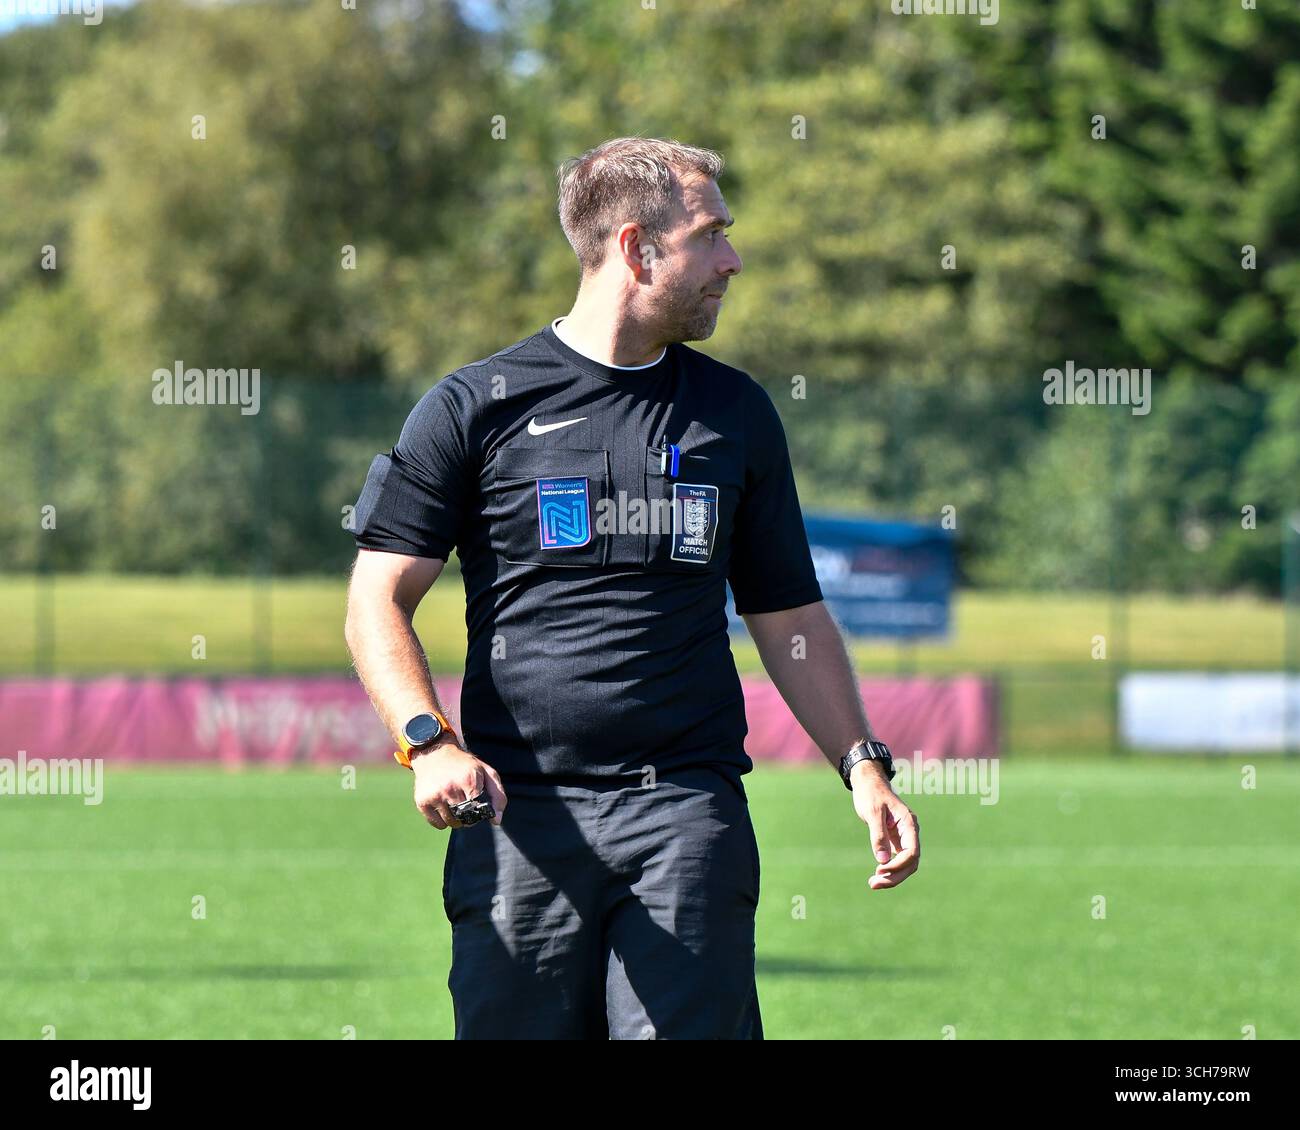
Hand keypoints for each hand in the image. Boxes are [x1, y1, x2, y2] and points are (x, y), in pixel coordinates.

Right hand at [411, 742, 506, 829]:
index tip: (478, 804)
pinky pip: (438, 824)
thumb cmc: (464, 765)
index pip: (479, 810)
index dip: (481, 811)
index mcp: (468, 780)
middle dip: (469, 816)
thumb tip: (496, 820)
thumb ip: (498, 795)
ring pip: (452, 823)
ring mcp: (435, 796)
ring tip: (455, 804)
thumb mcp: (486, 772)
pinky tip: (444, 807)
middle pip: (466, 818)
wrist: (434, 753)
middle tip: (467, 804)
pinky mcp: (423, 802)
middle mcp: (450, 788)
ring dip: (456, 819)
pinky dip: (443, 821)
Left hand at [850, 762, 919, 889]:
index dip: (898, 865)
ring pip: (906, 864)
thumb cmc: (871, 794)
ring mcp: (904, 837)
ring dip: (892, 876)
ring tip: (873, 884)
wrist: (868, 783)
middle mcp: (910, 832)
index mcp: (909, 824)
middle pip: (911, 862)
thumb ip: (878, 835)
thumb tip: (883, 860)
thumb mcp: (873, 813)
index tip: (880, 870)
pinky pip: (898, 859)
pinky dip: (889, 869)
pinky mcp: (896, 840)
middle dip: (895, 876)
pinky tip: (877, 876)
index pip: (912, 852)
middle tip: (874, 884)